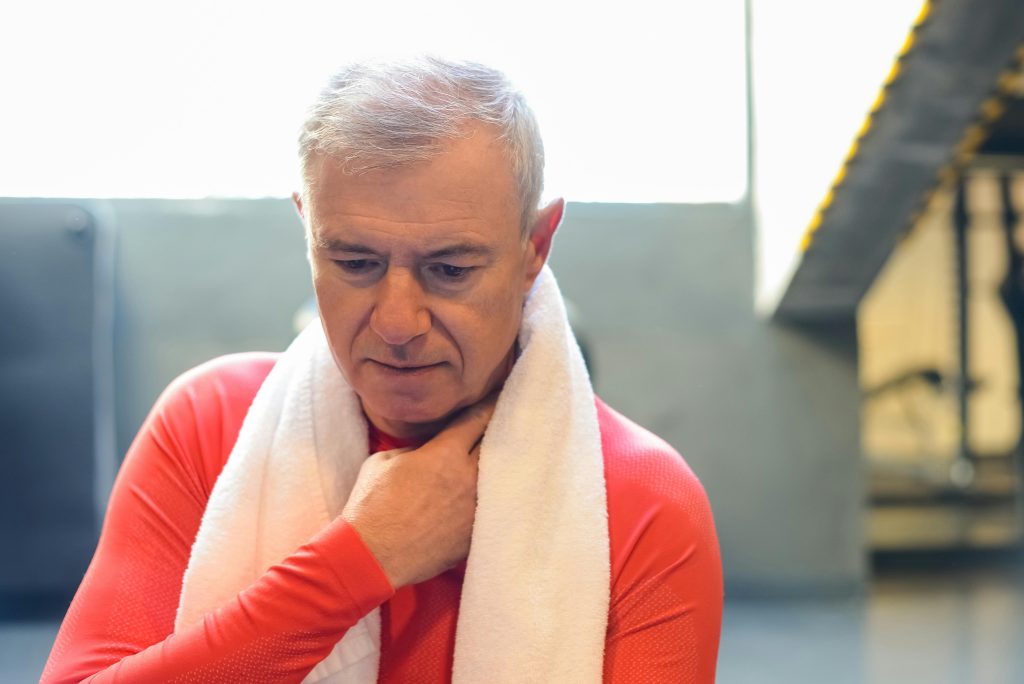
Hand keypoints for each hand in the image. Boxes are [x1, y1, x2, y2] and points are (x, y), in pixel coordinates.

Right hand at [341, 395, 496, 588]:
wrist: (370, 556)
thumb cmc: (370, 506)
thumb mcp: (384, 461)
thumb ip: (414, 449)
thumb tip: (425, 450)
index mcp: (444, 453)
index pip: (478, 418)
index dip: (490, 404)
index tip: (500, 395)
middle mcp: (467, 477)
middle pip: (496, 444)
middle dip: (499, 431)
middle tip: (508, 421)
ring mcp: (474, 508)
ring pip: (500, 478)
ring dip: (500, 466)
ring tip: (507, 458)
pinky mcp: (474, 534)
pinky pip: (492, 508)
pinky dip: (493, 498)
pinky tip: (494, 494)